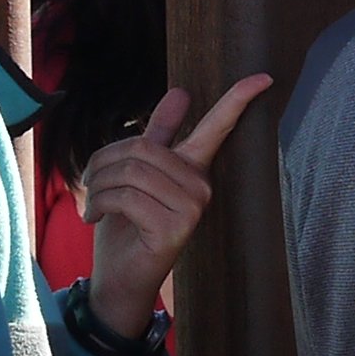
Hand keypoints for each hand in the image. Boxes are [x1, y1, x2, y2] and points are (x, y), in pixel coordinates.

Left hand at [76, 76, 272, 327]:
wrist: (118, 278)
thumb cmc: (125, 225)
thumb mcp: (135, 174)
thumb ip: (158, 135)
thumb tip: (181, 92)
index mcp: (193, 168)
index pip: (219, 128)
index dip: (238, 100)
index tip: (263, 77)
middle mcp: (201, 186)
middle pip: (143, 148)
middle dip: (104, 161)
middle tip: (91, 181)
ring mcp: (193, 208)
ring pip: (132, 171)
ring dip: (99, 184)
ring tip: (93, 200)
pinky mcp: (176, 228)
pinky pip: (128, 196)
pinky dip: (101, 202)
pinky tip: (94, 216)